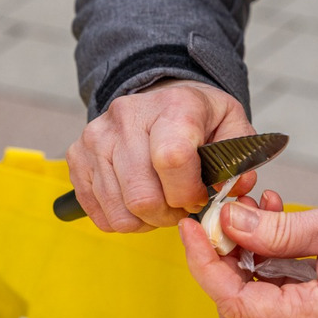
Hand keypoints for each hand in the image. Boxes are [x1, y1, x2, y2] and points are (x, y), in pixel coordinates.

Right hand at [65, 80, 256, 232]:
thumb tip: (237, 187)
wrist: (157, 97)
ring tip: (160, 203)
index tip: (198, 195)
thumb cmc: (196, 117)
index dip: (188, 192)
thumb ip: (240, 158)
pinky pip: (99, 214)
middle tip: (180, 207)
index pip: (172, 160)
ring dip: (145, 220)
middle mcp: (126, 118)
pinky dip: (122, 218)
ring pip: (120, 212)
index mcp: (172, 107)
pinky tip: (137, 202)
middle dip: (168, 215)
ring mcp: (96, 138)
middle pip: (142, 197)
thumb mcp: (231, 126)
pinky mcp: (77, 157)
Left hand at [178, 188, 317, 317]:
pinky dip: (266, 257)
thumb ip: (277, 231)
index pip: (237, 303)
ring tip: (253, 208)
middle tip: (217, 216)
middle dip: (219, 262)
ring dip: (243, 255)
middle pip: (237, 308)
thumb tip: (226, 223)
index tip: (191, 226)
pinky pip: (278, 289)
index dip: (205, 264)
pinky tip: (272, 218)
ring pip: (254, 299)